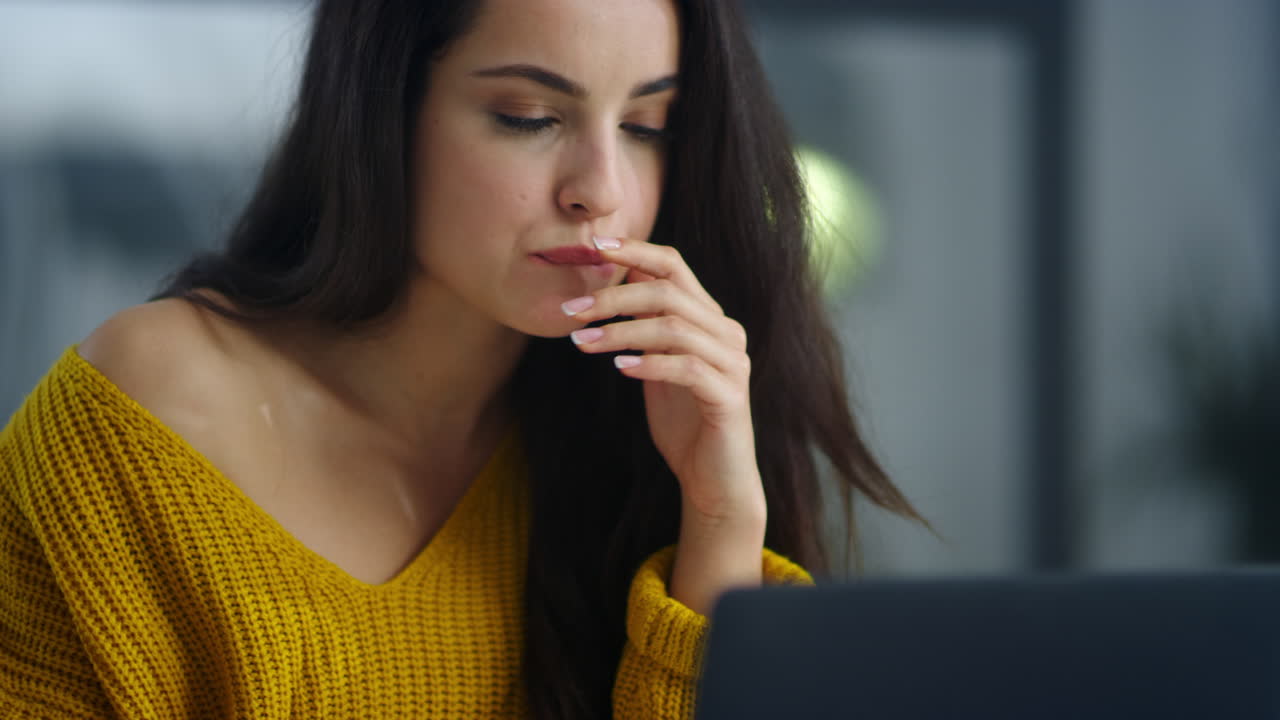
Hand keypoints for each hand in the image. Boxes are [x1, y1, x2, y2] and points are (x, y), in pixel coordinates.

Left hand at [562, 236, 765, 525]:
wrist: (714, 479)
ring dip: (621, 331)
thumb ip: (644, 329)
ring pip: (674, 327)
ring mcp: (733, 363)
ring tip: (582, 342)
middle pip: (668, 292)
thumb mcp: (657, 365)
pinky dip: (650, 363)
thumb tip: (612, 290)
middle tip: (571, 310)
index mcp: (709, 318)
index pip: (674, 266)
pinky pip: (688, 368)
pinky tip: (619, 368)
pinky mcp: (730, 395)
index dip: (635, 251)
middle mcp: (727, 332)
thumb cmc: (682, 421)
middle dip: (614, 297)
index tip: (594, 247)